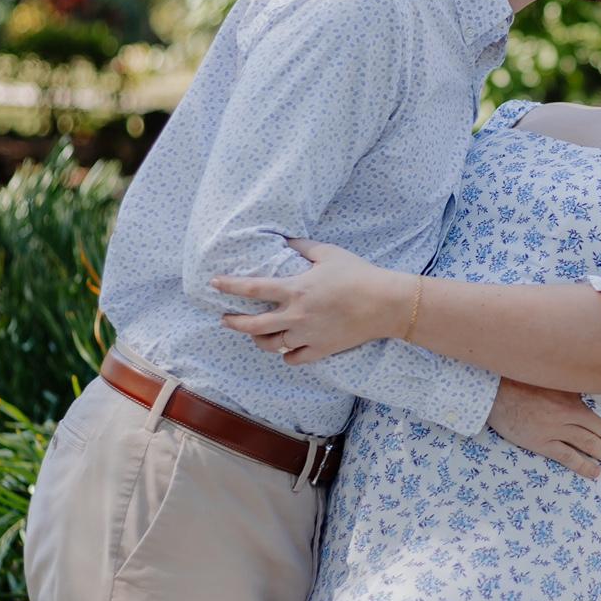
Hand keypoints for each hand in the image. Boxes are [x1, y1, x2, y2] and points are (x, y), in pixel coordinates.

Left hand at [212, 238, 410, 362]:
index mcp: (295, 290)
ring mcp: (307, 335)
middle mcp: (295, 316)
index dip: (229, 286)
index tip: (214, 284)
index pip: (252, 289)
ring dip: (259, 341)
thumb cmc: (358, 274)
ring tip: (257, 336)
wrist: (385, 304)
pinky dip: (287, 355)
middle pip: (252, 326)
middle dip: (234, 323)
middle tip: (225, 320)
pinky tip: (286, 349)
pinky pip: (294, 359)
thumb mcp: (328, 253)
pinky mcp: (321, 349)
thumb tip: (285, 241)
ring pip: (271, 346)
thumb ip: (302, 247)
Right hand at [486, 380, 600, 479]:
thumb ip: (572, 389)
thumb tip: (593, 387)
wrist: (495, 392)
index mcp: (573, 400)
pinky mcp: (541, 442)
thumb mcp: (553, 380)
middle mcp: (568, 416)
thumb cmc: (523, 382)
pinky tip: (594, 473)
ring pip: (588, 445)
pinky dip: (582, 465)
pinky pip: (566, 456)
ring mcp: (555, 430)